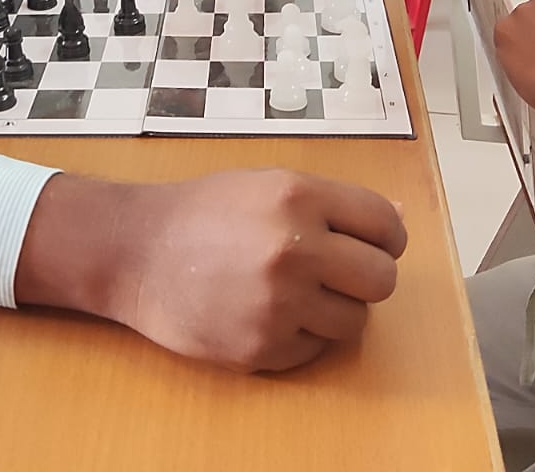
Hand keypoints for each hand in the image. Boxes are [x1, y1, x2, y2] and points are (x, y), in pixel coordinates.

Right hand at [123, 170, 406, 371]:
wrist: (136, 252)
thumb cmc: (203, 212)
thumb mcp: (267, 185)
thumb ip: (332, 203)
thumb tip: (399, 218)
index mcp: (297, 196)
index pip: (385, 225)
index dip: (387, 239)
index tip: (374, 246)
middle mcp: (294, 248)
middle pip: (382, 278)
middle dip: (366, 278)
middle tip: (338, 275)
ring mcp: (279, 302)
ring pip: (354, 321)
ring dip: (334, 310)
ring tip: (295, 294)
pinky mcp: (262, 346)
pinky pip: (315, 349)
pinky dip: (299, 336)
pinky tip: (265, 312)